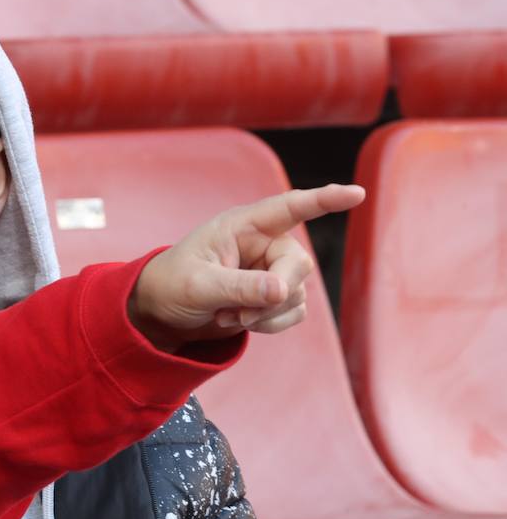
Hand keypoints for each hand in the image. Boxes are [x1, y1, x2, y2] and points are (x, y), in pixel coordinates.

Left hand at [129, 184, 365, 350]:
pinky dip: (270, 324)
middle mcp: (262, 244)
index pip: (289, 207)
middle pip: (298, 264)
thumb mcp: (199, 285)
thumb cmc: (172, 285)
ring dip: (265, 313)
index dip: (324, 199)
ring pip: (297, 293)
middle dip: (275, 293)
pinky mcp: (273, 296)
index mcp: (242, 226)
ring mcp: (270, 270)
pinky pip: (293, 312)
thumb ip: (240, 286)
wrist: (162, 313)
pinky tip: (239, 322)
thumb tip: (283, 289)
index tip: (356, 194)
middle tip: (240, 311)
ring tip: (227, 314)